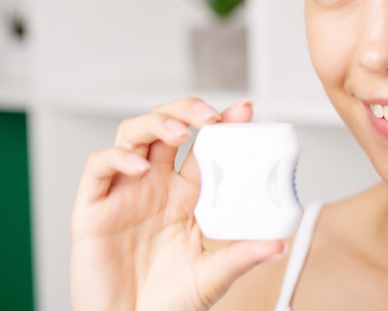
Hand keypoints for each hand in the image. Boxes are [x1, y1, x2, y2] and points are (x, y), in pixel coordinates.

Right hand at [70, 98, 283, 310]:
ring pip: (132, 134)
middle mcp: (155, 186)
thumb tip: (279, 244)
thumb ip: (241, 256)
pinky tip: (140, 165)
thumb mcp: (212, 277)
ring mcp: (125, 192)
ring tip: (181, 132)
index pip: (204, 147)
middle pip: (166, 126)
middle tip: (212, 115)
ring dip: (156, 122)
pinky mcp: (93, 208)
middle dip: (187, 110)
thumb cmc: (168, 303)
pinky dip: (118, 157)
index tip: (245, 110)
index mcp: (186, 196)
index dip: (223, 124)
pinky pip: (99, 167)